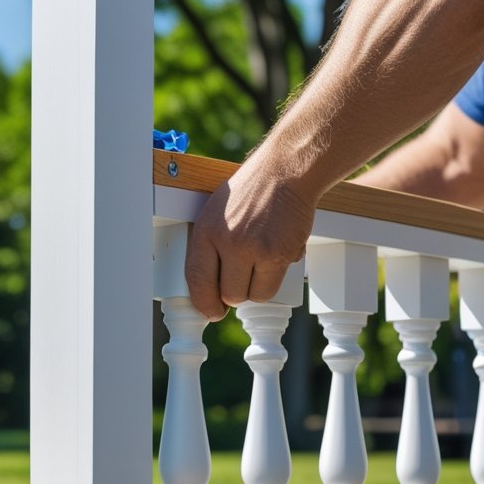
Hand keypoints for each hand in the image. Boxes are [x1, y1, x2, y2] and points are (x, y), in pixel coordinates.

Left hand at [185, 150, 316, 320]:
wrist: (286, 173)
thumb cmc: (251, 192)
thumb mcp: (216, 213)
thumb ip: (210, 248)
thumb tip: (208, 289)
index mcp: (206, 230)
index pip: (197, 280)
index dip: (203, 302)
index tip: (210, 311)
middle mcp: (229, 241)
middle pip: (228, 295)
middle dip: (235, 292)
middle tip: (243, 275)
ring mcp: (256, 249)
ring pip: (252, 296)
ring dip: (256, 287)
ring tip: (260, 261)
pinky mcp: (281, 254)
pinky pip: (273, 287)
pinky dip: (275, 278)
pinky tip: (276, 254)